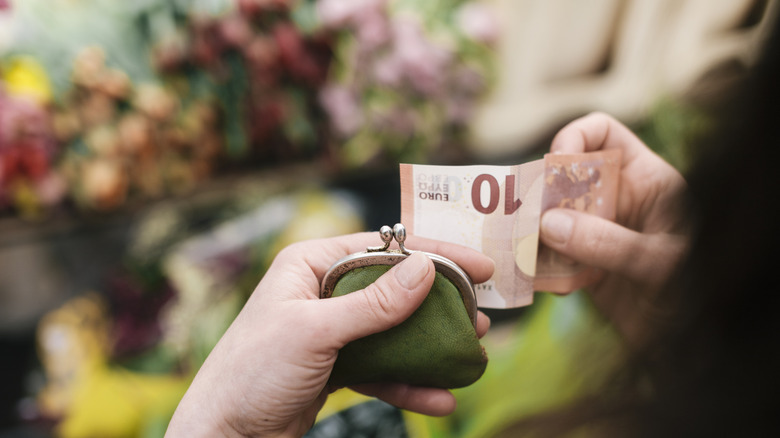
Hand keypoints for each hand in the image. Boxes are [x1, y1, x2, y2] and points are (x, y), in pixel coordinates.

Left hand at [165, 233, 493, 437]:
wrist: (223, 436)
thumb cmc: (251, 373)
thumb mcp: (314, 332)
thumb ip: (373, 303)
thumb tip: (425, 268)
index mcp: (311, 264)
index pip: (385, 248)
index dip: (435, 254)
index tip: (479, 267)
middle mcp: (322, 291)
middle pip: (395, 289)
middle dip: (439, 306)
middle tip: (480, 317)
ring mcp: (331, 330)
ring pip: (393, 330)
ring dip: (431, 346)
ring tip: (471, 355)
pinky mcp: (336, 366)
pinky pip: (382, 368)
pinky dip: (409, 383)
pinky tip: (438, 399)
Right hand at [539, 112, 688, 346]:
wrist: (690, 346)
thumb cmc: (694, 294)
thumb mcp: (660, 263)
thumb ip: (608, 242)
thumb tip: (548, 224)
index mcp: (646, 180)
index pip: (603, 134)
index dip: (575, 138)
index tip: (555, 166)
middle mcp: (617, 200)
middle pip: (565, 175)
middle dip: (541, 192)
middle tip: (525, 216)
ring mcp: (597, 232)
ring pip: (550, 216)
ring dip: (533, 233)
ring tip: (525, 251)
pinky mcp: (582, 265)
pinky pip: (548, 255)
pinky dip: (540, 266)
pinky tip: (551, 285)